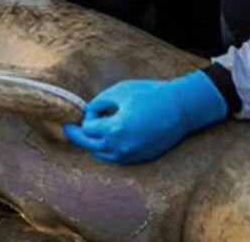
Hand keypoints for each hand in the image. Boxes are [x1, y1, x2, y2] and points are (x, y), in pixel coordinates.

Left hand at [63, 70, 227, 164]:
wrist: (181, 109)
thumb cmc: (150, 95)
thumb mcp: (120, 91)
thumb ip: (99, 103)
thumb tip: (88, 113)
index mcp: (114, 129)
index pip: (87, 130)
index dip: (87, 117)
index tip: (90, 109)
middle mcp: (121, 147)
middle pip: (89, 146)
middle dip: (78, 137)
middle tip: (68, 129)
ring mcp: (131, 156)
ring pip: (102, 155)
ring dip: (94, 144)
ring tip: (90, 132)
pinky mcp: (140, 159)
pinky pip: (116, 158)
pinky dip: (108, 150)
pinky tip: (107, 139)